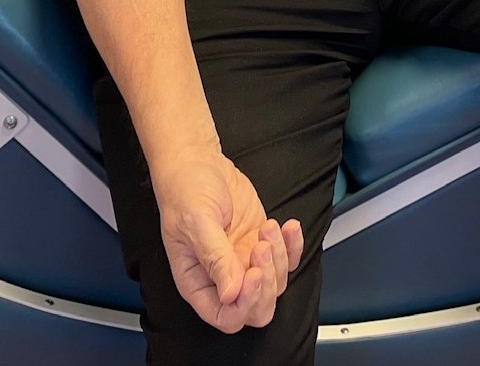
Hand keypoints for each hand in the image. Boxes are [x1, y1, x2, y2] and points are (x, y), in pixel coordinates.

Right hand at [152, 146, 304, 333]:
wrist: (198, 163)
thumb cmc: (185, 190)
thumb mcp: (196, 222)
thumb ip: (215, 258)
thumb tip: (232, 294)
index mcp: (197, 282)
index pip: (226, 316)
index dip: (244, 304)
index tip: (252, 274)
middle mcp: (223, 278)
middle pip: (256, 308)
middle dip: (266, 284)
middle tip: (261, 249)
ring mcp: (244, 261)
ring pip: (275, 284)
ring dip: (278, 258)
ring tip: (266, 227)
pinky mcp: (260, 242)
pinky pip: (287, 258)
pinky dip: (293, 246)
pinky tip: (288, 226)